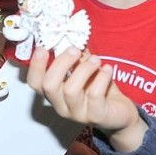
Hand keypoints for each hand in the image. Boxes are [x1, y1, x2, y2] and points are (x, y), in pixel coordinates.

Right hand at [27, 47, 147, 151]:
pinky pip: (94, 95)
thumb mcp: (85, 70)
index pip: (35, 83)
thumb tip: (72, 37)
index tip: (43, 48)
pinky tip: (107, 70)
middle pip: (49, 86)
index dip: (35, 66)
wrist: (120, 112)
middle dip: (61, 63)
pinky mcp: (96, 116)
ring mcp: (77, 113)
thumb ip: (77, 58)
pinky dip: (101, 78)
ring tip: (96, 60)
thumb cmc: (99, 89)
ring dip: (84, 69)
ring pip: (71, 90)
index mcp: (55, 93)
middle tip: (75, 50)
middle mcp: (62, 105)